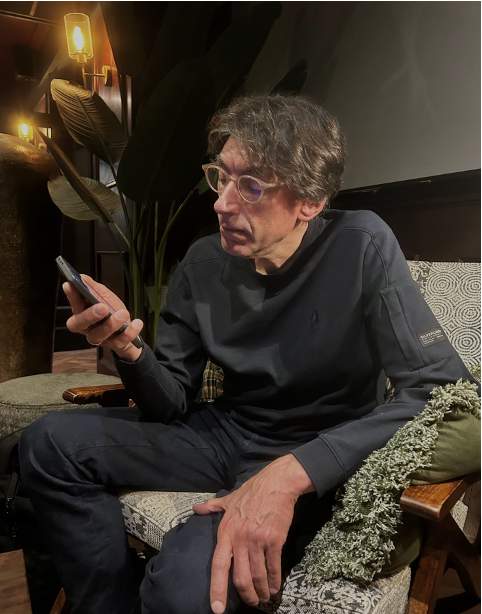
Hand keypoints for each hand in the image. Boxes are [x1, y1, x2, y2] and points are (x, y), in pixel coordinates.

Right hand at [63, 275, 142, 361]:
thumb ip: (93, 287)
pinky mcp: (113, 344)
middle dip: (89, 316)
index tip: (70, 285)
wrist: (128, 328)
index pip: (73, 304)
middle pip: (78, 325)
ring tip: (122, 313)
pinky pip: (119, 342)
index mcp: (82, 312)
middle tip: (102, 307)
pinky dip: (129, 332)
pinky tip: (136, 323)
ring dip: (111, 324)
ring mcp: (99, 338)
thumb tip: (82, 277)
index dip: (71, 296)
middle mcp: (87, 327)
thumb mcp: (104, 295)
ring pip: (98, 335)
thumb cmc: (112, 310)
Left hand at [193, 454, 314, 612]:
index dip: (217, 588)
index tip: (216, 608)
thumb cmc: (252, 491)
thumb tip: (195, 508)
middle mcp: (240, 538)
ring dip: (262, 591)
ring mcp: (258, 540)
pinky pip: (273, 567)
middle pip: (241, 577)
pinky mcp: (275, 540)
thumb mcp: (229, 499)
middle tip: (252, 603)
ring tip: (264, 597)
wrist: (277, 484)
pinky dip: (275, 580)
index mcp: (227, 531)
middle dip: (246, 596)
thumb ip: (212, 507)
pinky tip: (275, 587)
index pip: (219, 565)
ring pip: (258, 575)